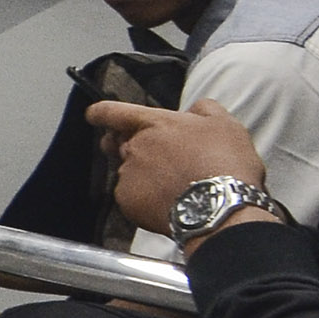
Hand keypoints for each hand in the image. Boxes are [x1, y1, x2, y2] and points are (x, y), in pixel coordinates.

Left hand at [86, 97, 271, 236]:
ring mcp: (128, 174)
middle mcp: (135, 146)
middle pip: (118, 143)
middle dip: (128, 147)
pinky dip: (142, 198)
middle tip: (153, 158)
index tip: (94, 114)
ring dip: (141, 174)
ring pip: (127, 171)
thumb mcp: (224, 124)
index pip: (114, 111)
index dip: (101, 112)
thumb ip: (204, 109)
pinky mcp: (127, 201)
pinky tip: (165, 202)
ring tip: (171, 185)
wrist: (219, 208)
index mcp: (155, 124)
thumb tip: (194, 109)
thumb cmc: (224, 164)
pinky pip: (130, 196)